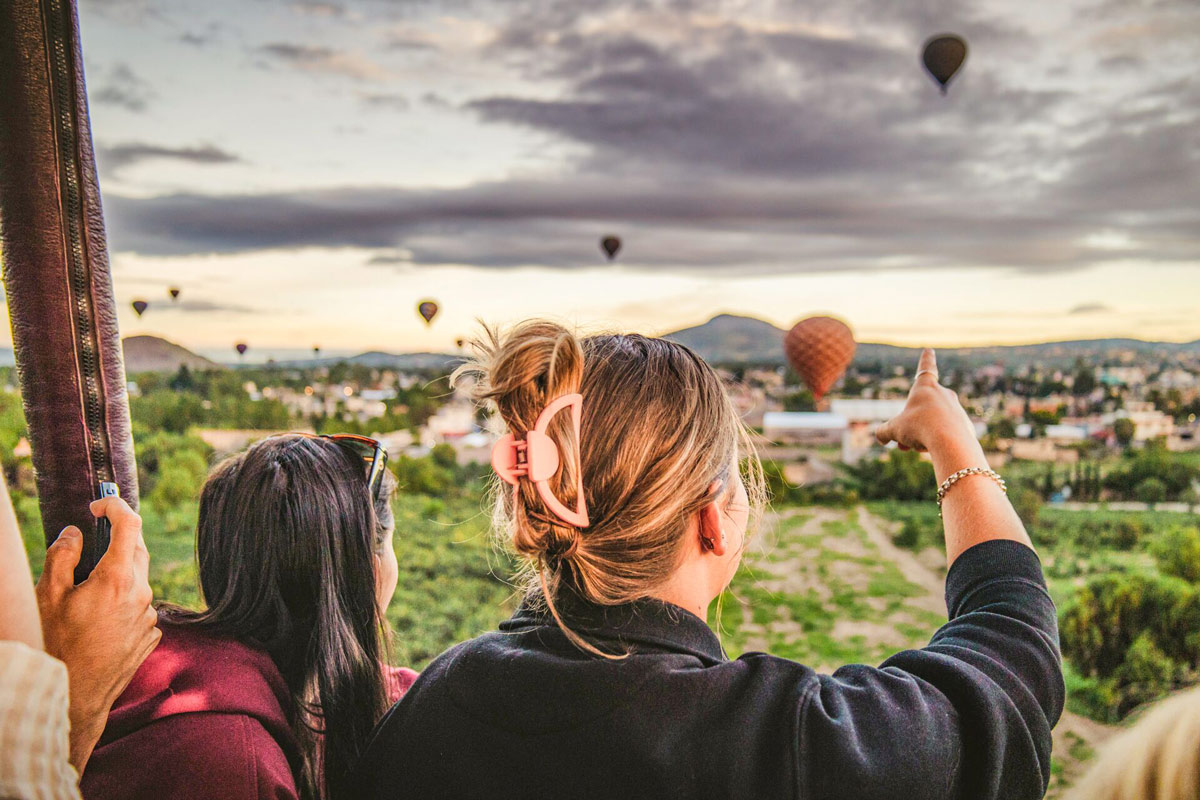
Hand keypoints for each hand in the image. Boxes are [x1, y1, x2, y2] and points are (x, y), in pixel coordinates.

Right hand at [36, 496, 160, 772]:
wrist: (76, 697)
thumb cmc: (57, 646)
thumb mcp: (48, 597)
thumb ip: (62, 556)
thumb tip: (74, 533)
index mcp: (118, 579)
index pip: (129, 525)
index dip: (115, 507)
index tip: (98, 506)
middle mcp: (142, 594)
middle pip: (137, 550)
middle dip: (118, 538)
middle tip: (93, 538)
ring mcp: (150, 615)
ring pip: (138, 580)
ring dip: (119, 575)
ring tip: (88, 593)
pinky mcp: (152, 634)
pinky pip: (140, 606)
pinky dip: (124, 601)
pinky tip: (99, 620)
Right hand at [874, 349, 981, 464]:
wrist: (951, 444)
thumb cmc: (920, 429)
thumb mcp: (894, 429)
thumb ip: (884, 431)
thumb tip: (880, 436)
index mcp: (926, 387)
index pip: (925, 368)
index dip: (925, 359)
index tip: (929, 349)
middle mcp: (944, 394)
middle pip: (923, 407)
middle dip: (910, 422)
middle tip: (901, 442)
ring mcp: (956, 410)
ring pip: (933, 421)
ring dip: (921, 434)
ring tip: (913, 448)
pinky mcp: (966, 426)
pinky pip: (946, 432)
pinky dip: (936, 440)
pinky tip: (933, 451)